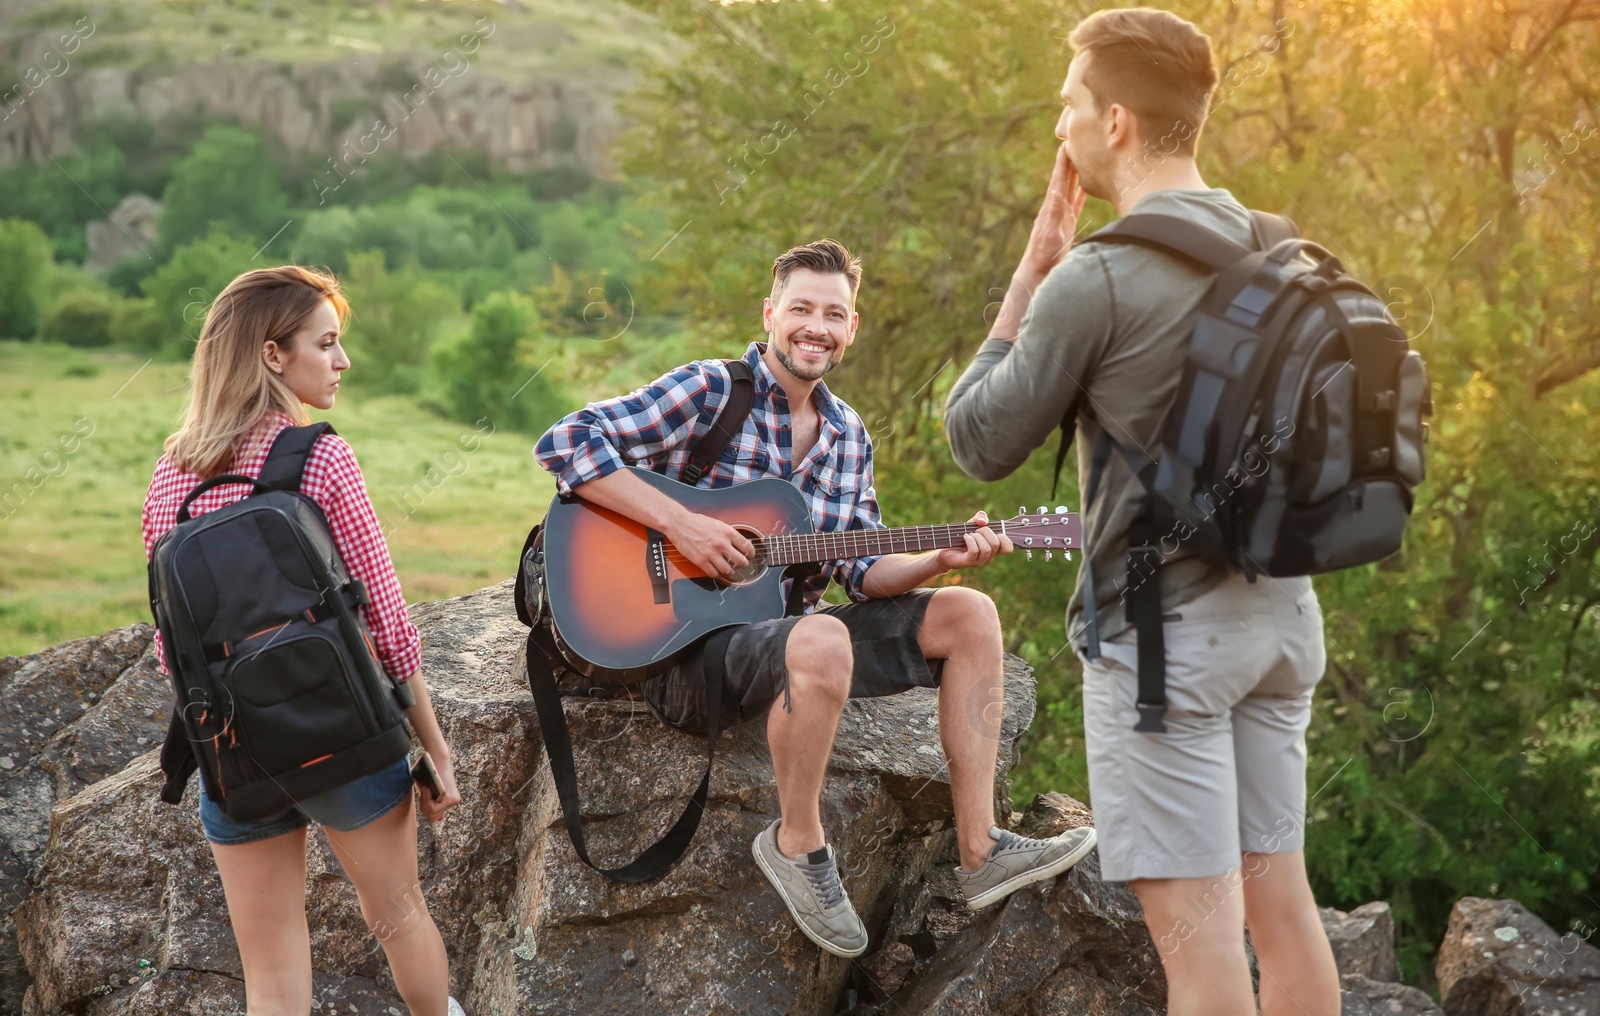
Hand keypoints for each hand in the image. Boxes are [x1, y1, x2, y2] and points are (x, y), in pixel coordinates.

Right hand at [417, 752, 460, 822]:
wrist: (436, 759)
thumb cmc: (430, 773)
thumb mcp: (431, 791)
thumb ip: (436, 804)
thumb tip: (441, 820)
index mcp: (449, 801)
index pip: (434, 817)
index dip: (425, 808)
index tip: (425, 794)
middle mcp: (454, 802)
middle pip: (432, 817)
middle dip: (424, 806)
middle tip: (424, 792)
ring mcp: (454, 800)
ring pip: (432, 814)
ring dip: (424, 802)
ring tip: (426, 789)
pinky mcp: (452, 798)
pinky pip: (434, 808)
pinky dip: (427, 799)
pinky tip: (428, 789)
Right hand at [667, 510, 754, 578]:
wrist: (680, 523)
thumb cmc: (698, 522)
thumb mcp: (718, 524)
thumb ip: (729, 534)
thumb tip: (742, 543)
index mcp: (728, 532)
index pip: (747, 547)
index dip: (751, 554)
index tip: (750, 556)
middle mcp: (721, 543)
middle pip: (741, 561)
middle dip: (743, 565)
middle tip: (742, 565)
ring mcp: (711, 553)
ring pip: (728, 570)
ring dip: (730, 571)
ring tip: (729, 570)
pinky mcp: (700, 561)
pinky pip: (713, 573)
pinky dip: (717, 574)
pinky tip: (717, 572)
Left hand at [935, 511, 1012, 570]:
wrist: (945, 548)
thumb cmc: (962, 536)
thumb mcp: (973, 523)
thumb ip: (981, 517)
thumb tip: (983, 521)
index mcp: (993, 548)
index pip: (1008, 548)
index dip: (1005, 538)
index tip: (995, 531)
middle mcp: (989, 556)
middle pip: (996, 543)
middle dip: (986, 531)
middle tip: (976, 530)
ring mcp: (979, 561)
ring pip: (986, 548)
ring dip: (976, 537)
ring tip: (969, 535)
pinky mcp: (968, 562)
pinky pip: (974, 551)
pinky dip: (970, 540)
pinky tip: (965, 537)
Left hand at [1017, 144, 1088, 281]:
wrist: (1039, 271)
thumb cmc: (1044, 255)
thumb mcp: (1051, 234)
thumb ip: (1054, 213)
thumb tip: (1056, 191)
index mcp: (1052, 207)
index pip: (1058, 179)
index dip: (1062, 162)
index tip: (1065, 144)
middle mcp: (1056, 208)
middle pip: (1064, 179)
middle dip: (1069, 161)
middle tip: (1075, 142)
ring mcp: (1062, 215)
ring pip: (1070, 189)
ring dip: (1076, 173)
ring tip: (1082, 158)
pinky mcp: (1067, 224)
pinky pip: (1076, 204)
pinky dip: (1081, 193)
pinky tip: (1085, 187)